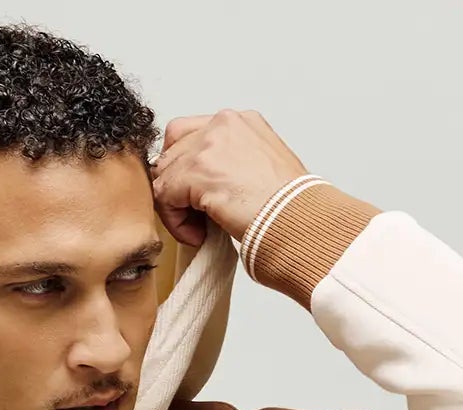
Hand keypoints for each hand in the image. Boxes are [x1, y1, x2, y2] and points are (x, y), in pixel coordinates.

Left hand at [150, 110, 309, 247]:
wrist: (298, 218)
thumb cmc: (288, 206)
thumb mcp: (260, 170)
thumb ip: (230, 164)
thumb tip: (202, 183)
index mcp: (240, 122)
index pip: (190, 134)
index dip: (185, 169)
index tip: (198, 198)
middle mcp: (223, 124)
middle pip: (172, 151)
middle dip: (178, 188)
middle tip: (197, 217)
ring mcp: (209, 143)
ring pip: (166, 175)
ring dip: (176, 208)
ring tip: (200, 229)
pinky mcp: (197, 170)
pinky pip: (165, 196)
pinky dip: (176, 222)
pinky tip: (198, 235)